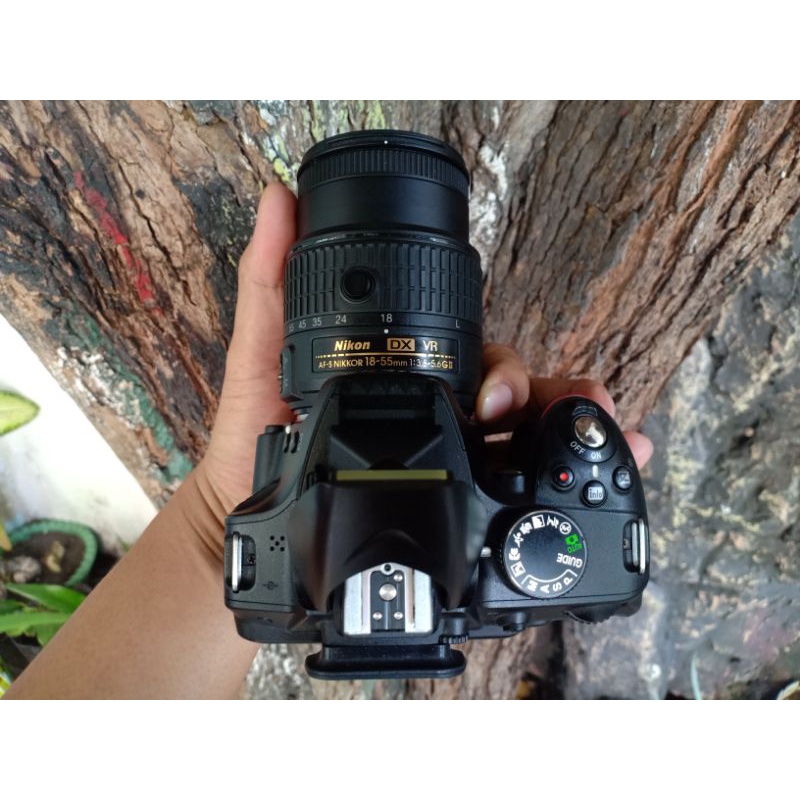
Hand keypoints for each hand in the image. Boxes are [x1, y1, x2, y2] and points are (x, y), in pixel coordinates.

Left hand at [200, 184, 652, 523]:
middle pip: (517, 397)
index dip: (503, 366)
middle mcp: (438, 414)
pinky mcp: (455, 503)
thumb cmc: (257, 436)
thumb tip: (284, 197)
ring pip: (530, 438)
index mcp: (409, 376)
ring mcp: (449, 460)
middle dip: (555, 398)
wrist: (250, 516)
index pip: (474, 355)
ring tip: (612, 437)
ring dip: (579, 431)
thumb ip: (272, 280)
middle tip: (565, 411)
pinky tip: (616, 465)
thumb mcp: (265, 353)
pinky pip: (518, 488)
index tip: (499, 390)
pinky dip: (571, 473)